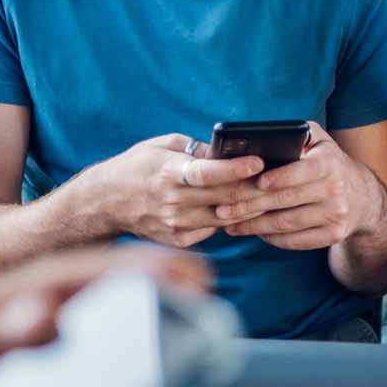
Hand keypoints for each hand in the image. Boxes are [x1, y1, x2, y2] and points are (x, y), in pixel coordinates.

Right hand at [82, 134, 266, 247]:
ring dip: (249, 206)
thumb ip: (197, 149)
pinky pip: (215, 229)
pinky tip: (241, 207)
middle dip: (256, 187)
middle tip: (280, 177)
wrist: (106, 202)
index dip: (236, 168)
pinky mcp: (180, 240)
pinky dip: (229, 219)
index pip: (208, 173)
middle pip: (225, 198)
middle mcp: (174, 202)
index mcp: (169, 173)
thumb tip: (229, 153)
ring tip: (270, 192)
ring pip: (226, 217)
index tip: (259, 162)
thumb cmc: (138, 167)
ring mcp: (177, 225)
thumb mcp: (163, 145)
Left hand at [213, 123, 385, 250]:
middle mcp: (336, 190)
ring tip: (229, 224)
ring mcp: (336, 216)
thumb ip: (296, 133)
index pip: (304, 171)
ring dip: (254, 226)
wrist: (361, 197)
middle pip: (287, 201)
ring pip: (287, 224)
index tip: (257, 182)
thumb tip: (261, 137)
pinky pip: (295, 241)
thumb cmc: (328, 162)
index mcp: (330, 162)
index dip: (280, 177)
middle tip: (222, 209)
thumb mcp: (320, 141)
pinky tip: (253, 233)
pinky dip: (271, 238)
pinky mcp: (333, 236)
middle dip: (250, 206)